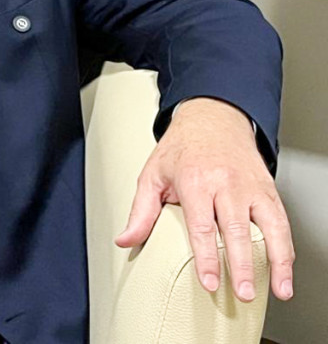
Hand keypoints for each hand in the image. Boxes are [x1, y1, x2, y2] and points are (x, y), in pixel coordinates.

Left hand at [114, 97, 294, 302]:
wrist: (212, 119)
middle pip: (236, 229)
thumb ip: (141, 211)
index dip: (206, 256)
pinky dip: (286, 247)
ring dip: (276, 261)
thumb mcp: (152, 174)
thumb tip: (125, 240)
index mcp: (195, 180)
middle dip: (241, 264)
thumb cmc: (180, 149)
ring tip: (278, 289)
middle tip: (242, 292)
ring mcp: (250, 186)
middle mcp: (226, 183)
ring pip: (268, 226)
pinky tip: (285, 270)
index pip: (202, 225)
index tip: (209, 282)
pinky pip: (281, 221)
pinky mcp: (268, 189)